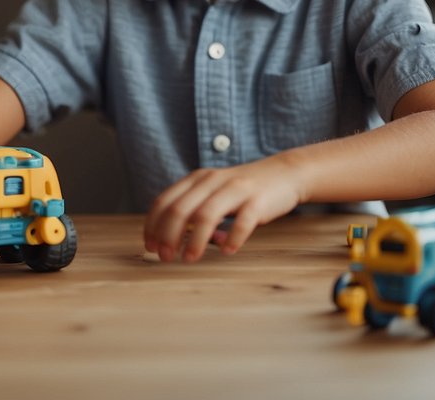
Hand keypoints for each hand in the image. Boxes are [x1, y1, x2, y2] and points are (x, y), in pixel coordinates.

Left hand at [143, 155, 303, 262]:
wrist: (284, 174)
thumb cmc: (242, 191)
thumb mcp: (212, 193)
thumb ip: (193, 211)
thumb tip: (173, 243)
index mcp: (196, 179)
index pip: (164, 201)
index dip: (152, 226)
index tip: (150, 247)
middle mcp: (211, 181)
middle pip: (179, 208)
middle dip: (167, 236)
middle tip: (166, 258)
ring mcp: (235, 189)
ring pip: (206, 214)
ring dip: (194, 241)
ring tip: (190, 259)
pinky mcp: (258, 200)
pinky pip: (242, 221)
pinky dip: (232, 238)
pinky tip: (226, 251)